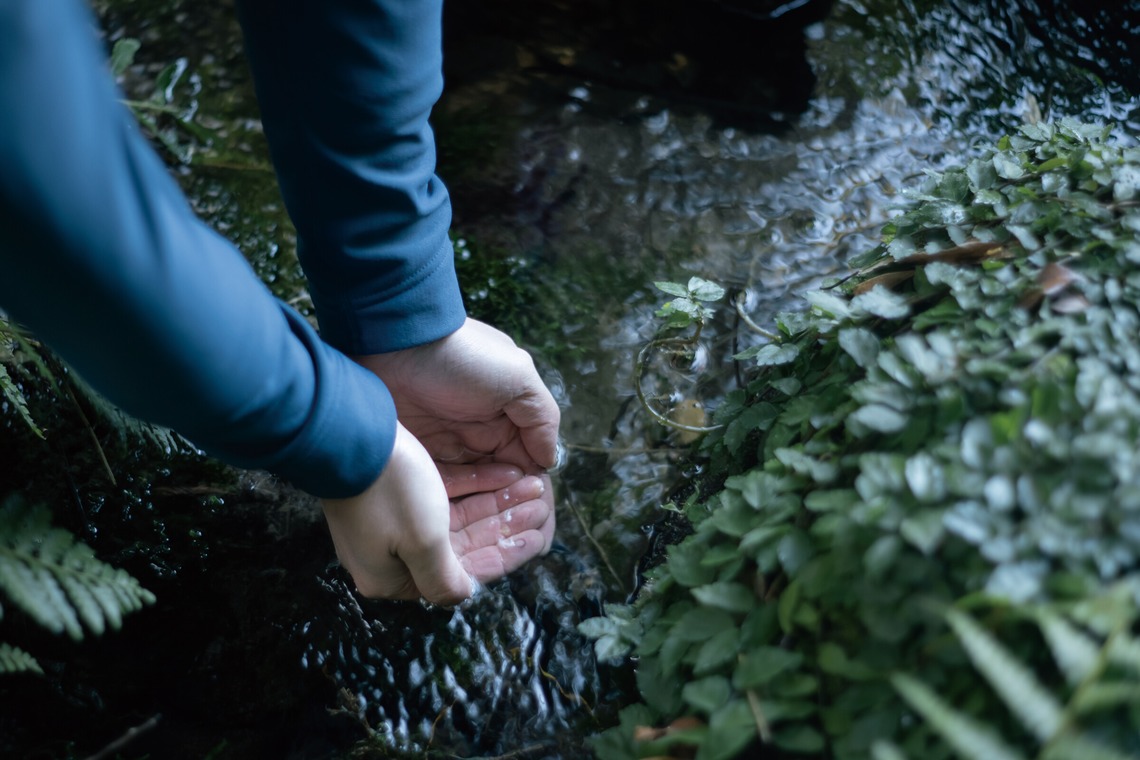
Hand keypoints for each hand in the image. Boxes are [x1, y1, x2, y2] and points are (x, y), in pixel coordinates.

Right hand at [320, 422, 551, 603]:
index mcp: (393, 577)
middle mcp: (390, 555)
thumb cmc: (389, 491)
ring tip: (533, 485)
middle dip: (506, 524)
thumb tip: (460, 597)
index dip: (505, 555)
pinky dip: (475, 483)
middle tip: (542, 505)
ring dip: (497, 501)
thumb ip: (446, 580)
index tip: (538, 538)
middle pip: (463, 544)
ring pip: (458, 515)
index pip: (463, 576)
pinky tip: (507, 472)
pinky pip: (444, 494)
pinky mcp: (394, 492)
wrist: (349, 432)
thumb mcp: (423, 543)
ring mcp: (391, 522)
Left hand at [357, 318, 559, 550]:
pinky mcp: (416, 459)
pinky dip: (449, 511)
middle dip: (509, 513)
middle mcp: (478, 438)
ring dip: (481, 517)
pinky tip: (457, 531)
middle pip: (500, 488)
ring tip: (490, 540)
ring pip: (470, 496)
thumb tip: (550, 462)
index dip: (535, 494)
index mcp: (506, 419)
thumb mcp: (516, 377)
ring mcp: (446, 450)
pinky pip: (438, 493)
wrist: (391, 339)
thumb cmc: (460, 355)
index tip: (539, 519)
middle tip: (516, 538)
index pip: (529, 466)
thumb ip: (541, 418)